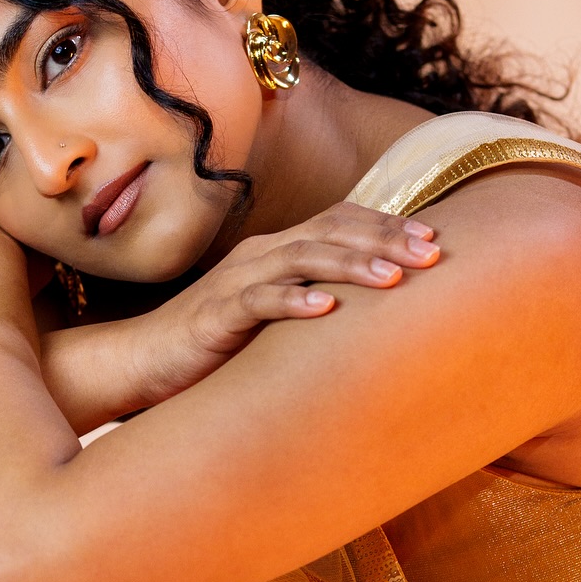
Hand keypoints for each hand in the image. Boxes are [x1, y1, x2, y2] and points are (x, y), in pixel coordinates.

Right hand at [128, 202, 440, 405]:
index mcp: (278, 251)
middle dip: (385, 240)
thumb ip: (316, 302)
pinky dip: (294, 301)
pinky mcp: (216, 315)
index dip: (388, 225)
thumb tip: (378, 312)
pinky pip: (259, 302)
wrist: (144, 360)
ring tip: (392, 278)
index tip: (436, 239)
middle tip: (432, 253)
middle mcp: (261, 256)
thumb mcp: (277, 317)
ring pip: (302, 258)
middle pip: (331, 232)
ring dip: (351, 266)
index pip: (340, 221)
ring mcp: (237, 281)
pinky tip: (326, 308)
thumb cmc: (218, 343)